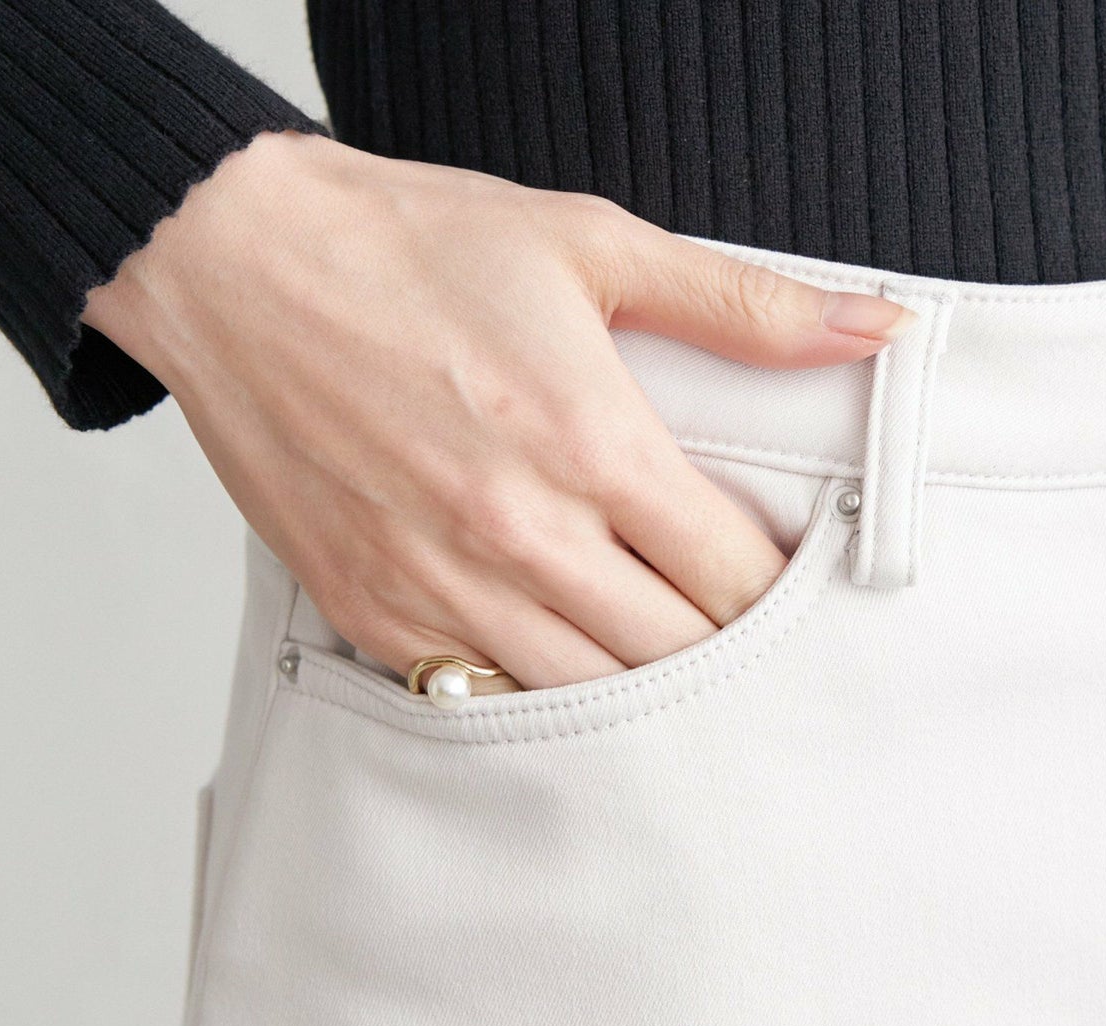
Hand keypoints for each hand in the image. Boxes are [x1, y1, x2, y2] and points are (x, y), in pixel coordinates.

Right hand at [82, 131, 913, 694]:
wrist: (233, 266)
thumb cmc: (403, 249)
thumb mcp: (588, 245)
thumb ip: (740, 305)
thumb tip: (871, 329)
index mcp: (590, 443)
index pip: (734, 579)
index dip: (778, 596)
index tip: (782, 586)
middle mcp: (521, 533)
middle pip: (673, 658)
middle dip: (721, 653)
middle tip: (730, 633)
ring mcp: (440, 587)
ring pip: (585, 700)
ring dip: (635, 690)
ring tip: (654, 660)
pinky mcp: (373, 614)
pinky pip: (483, 699)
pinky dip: (533, 694)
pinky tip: (555, 663)